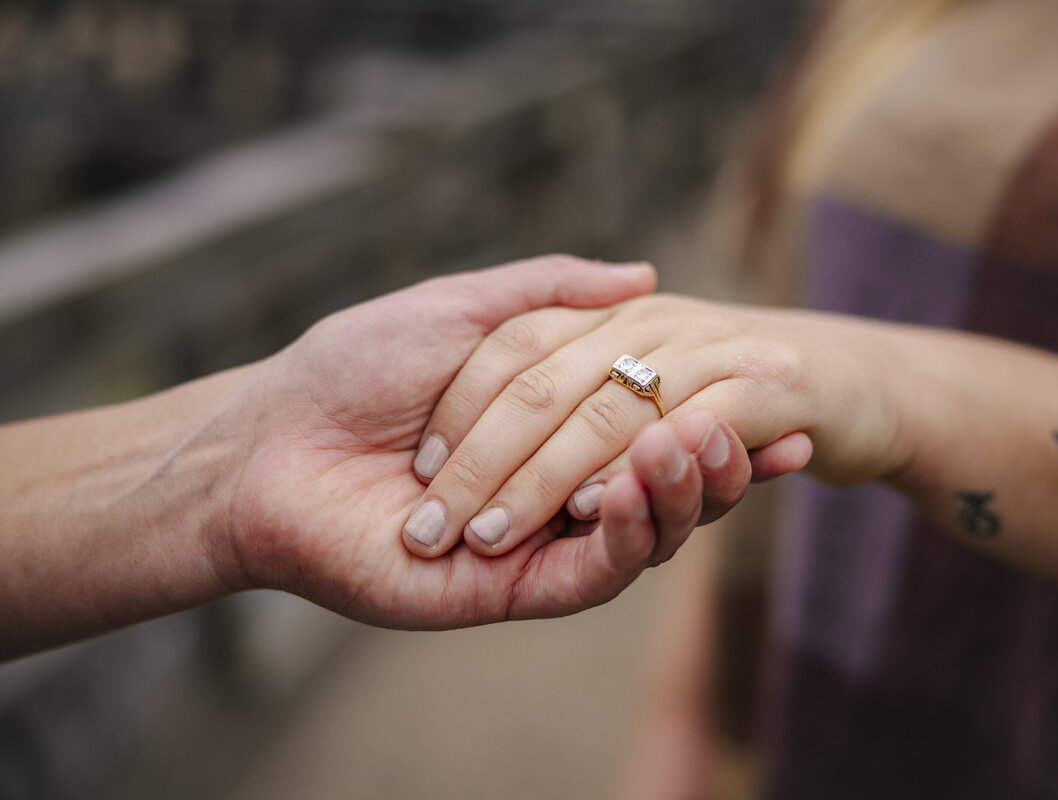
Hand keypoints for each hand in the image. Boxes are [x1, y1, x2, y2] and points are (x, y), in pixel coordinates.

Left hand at [400, 293, 904, 557]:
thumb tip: (642, 272)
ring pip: (644, 530)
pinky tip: (642, 485)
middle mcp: (558, 483)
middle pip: (662, 479)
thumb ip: (552, 293)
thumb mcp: (467, 309)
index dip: (713, 404)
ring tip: (707, 445)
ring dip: (686, 492)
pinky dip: (633, 532)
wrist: (272, 445)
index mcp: (553, 423)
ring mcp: (543, 538)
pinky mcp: (518, 587)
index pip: (655, 416)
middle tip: (765, 426)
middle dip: (717, 456)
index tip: (776, 385)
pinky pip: (596, 571)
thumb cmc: (355, 370)